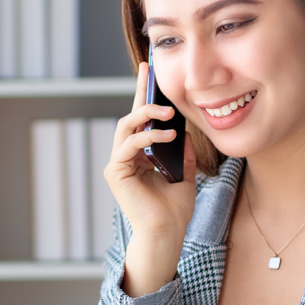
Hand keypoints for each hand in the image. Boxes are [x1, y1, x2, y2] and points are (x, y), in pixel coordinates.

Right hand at [105, 62, 198, 296]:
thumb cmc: (175, 210)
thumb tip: (188, 131)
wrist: (167, 233)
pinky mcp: (116, 173)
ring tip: (168, 113)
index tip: (148, 70)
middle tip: (152, 75)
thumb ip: (184, 152)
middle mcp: (126, 157)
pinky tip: (167, 136)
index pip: (141, 120)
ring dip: (146, 116)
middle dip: (141, 95)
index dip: (143, 94)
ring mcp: (119, 164)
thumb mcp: (186, 173)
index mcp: (140, 156)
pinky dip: (147, 137)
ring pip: (125, 127)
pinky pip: (128, 145)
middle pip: (130, 117)